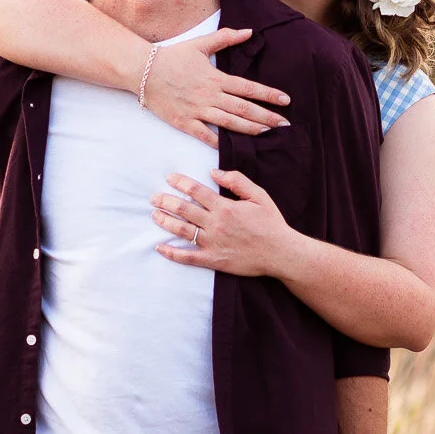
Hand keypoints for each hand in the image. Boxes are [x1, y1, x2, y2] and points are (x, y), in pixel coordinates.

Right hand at [142, 29, 291, 148]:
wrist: (142, 70)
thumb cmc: (172, 56)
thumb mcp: (200, 44)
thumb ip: (226, 38)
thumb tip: (249, 31)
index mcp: (215, 77)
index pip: (248, 88)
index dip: (268, 94)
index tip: (285, 100)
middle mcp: (209, 95)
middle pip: (243, 108)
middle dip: (266, 117)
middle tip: (285, 124)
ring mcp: (197, 110)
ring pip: (229, 123)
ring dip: (250, 129)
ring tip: (268, 133)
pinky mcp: (184, 122)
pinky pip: (204, 135)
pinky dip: (219, 142)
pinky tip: (233, 147)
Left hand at [151, 169, 302, 277]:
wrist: (280, 253)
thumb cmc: (271, 223)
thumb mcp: (259, 195)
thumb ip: (237, 181)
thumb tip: (213, 173)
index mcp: (225, 207)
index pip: (196, 191)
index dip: (181, 182)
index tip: (170, 178)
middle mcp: (216, 224)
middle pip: (184, 209)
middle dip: (166, 201)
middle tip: (154, 197)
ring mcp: (213, 243)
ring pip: (182, 230)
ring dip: (165, 221)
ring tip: (154, 215)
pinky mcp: (213, 260)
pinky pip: (188, 257)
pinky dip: (172, 253)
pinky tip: (160, 247)